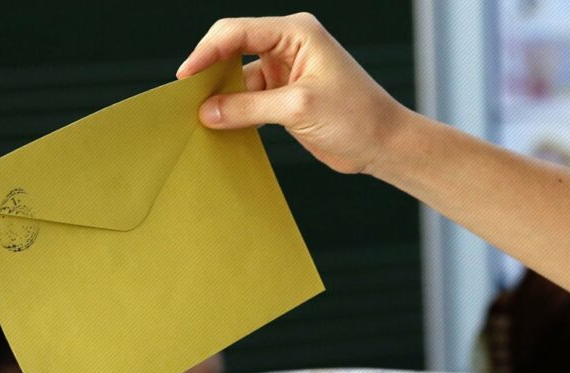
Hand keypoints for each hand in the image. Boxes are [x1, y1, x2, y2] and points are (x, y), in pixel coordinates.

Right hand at [177, 13, 408, 174]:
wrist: (384, 144)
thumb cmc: (356, 116)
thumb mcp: (298, 109)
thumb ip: (249, 107)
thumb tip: (208, 111)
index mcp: (295, 33)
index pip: (237, 32)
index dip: (207, 52)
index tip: (186, 77)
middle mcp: (288, 46)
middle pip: (233, 50)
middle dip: (210, 72)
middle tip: (186, 98)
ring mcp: (286, 72)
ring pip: (238, 78)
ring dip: (221, 97)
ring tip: (200, 117)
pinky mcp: (285, 97)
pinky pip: (249, 99)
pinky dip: (235, 113)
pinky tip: (221, 127)